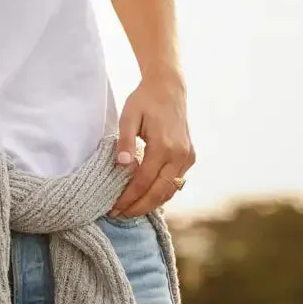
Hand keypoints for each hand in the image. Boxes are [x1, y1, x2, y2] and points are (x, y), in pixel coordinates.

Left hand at [110, 70, 194, 217]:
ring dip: (150, 203)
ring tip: (129, 210)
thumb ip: (125, 141)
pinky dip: (161, 193)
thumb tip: (122, 165)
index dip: (128, 197)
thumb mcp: (128, 116)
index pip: (143, 181)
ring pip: (170, 191)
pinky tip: (145, 196)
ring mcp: (188, 158)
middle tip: (118, 215)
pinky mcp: (190, 157)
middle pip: (159, 192)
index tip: (113, 208)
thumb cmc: (144, 100)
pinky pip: (176, 182)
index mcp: (164, 146)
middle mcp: (180, 155)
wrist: (168, 88)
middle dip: (138, 207)